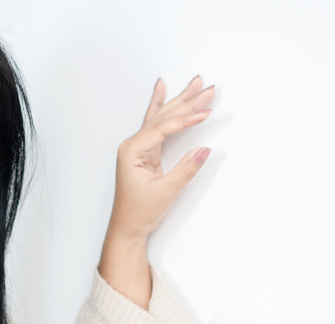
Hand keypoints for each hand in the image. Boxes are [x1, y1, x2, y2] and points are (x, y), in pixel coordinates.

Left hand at [109, 75, 213, 241]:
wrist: (127, 228)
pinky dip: (162, 108)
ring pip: (162, 118)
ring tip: (196, 84)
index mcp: (132, 151)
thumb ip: (185, 170)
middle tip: (207, 88)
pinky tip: (162, 89)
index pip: (162, 128)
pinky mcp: (146, 152)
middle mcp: (133, 145)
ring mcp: (139, 148)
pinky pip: (157, 125)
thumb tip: (203, 150)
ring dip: (181, 102)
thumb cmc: (138, 213)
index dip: (185, 119)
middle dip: (187, 102)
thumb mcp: (165, 192)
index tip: (205, 112)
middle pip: (163, 117)